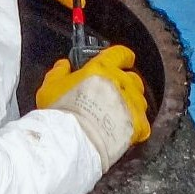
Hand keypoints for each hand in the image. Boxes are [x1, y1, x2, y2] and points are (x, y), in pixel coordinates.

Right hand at [36, 44, 151, 165]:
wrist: (75, 140)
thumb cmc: (62, 111)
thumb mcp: (50, 87)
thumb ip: (58, 72)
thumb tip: (64, 64)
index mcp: (101, 68)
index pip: (120, 54)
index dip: (124, 56)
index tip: (125, 59)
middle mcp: (120, 82)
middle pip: (133, 78)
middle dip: (127, 83)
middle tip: (117, 92)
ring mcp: (131, 104)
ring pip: (140, 100)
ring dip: (133, 104)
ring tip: (122, 113)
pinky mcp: (136, 126)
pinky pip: (144, 124)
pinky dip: (138, 126)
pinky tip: (129, 130)